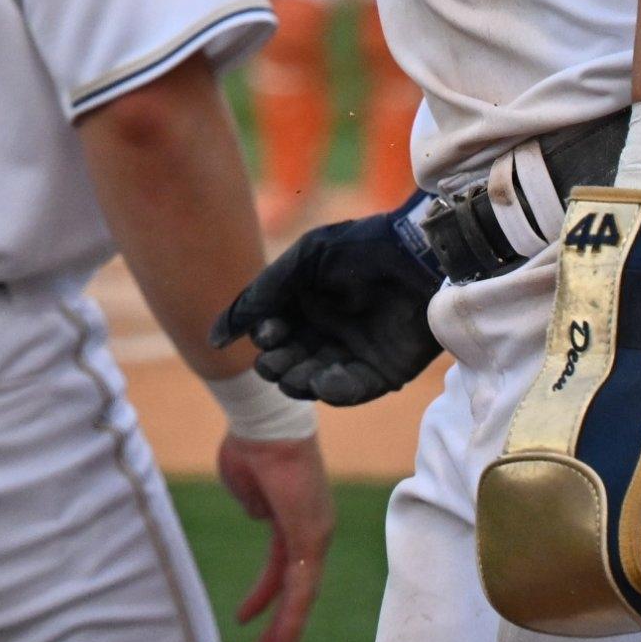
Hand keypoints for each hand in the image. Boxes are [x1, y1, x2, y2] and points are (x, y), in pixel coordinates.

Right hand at [215, 208, 444, 405]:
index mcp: (303, 304)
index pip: (271, 334)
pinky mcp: (382, 373)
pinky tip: (326, 380)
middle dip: (276, 365)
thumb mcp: (303, 261)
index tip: (269, 331)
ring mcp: (353, 353)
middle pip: (286, 363)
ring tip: (300, 370)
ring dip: (299, 381)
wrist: (423, 256)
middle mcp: (325, 332)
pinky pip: (350, 392)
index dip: (265, 338)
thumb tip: (217, 338)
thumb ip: (259, 296)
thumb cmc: (362, 248)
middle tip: (278, 357)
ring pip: (312, 383)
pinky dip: (333, 391)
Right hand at [215, 432, 334, 641]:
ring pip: (302, 594)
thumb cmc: (251, 445)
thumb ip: (253, 505)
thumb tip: (260, 515)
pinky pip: (301, 587)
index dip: (265, 595)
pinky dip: (290, 618)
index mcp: (296, 516)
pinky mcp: (312, 537)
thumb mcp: (245, 486)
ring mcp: (316, 534)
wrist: (263, 423)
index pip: (283, 567)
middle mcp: (313, 528)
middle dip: (280, 622)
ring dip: (285, 630)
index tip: (246, 619)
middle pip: (296, 586)